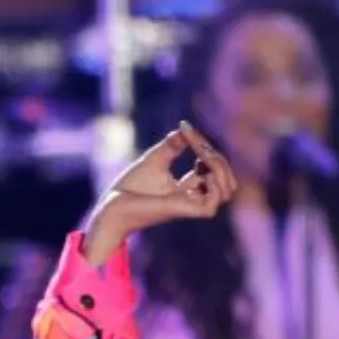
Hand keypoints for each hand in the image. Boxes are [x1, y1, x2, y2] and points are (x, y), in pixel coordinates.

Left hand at [83, 122, 236, 265]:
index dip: (206, 148)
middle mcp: (192, 199)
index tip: (187, 131)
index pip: (213, 171)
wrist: (111, 207)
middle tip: (201, 149)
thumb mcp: (155, 159)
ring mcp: (188, 206)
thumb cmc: (129, 188)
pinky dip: (212, 185)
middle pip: (227, 184)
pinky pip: (212, 204)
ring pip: (225, 193)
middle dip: (221, 162)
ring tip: (202, 158)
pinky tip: (198, 171)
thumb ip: (172, 146)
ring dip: (220, 170)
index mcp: (188, 190)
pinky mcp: (180, 210)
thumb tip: (184, 128)